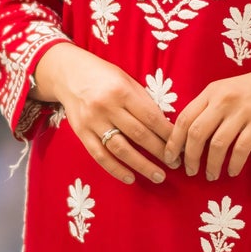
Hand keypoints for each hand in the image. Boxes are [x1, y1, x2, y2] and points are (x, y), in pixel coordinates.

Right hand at [33, 42, 173, 185]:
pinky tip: (130, 178)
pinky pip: (100, 156)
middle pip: (139, 135)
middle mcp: (107, 106)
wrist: (69, 74)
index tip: (181, 146)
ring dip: (142, 165)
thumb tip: (166, 127)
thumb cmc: (104, 76)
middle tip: (175, 164)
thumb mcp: (126, 81)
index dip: (168, 134)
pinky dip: (116, 169)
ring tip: (158, 176)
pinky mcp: (81, 133)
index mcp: (122, 91)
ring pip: (121, 149)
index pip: (151, 117)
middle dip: (160, 152)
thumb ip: (143, 102)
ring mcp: (93, 121)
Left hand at [168, 56, 250, 180]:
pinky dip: (234, 163)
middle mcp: (224, 99)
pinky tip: (232, 171)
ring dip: (211, 164)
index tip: (170, 158)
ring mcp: (243, 110)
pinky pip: (241, 148)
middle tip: (189, 171)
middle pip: (196, 133)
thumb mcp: (229, 89)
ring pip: (217, 144)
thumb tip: (188, 134)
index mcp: (212, 91)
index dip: (173, 141)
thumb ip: (210, 107)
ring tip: (210, 175)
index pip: (183, 117)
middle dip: (189, 156)